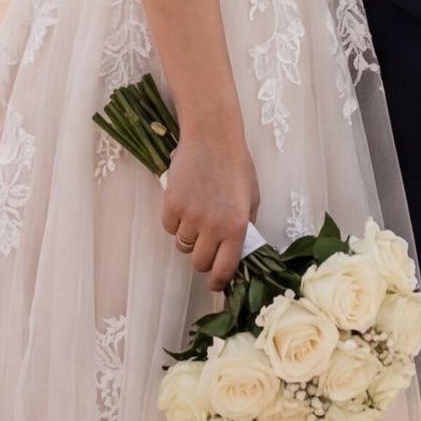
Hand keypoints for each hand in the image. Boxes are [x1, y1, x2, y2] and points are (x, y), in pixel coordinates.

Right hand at [160, 130, 258, 288]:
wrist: (212, 137)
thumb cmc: (236, 166)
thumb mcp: (251, 198)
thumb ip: (245, 227)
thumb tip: (237, 252)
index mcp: (237, 227)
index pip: (224, 269)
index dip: (217, 282)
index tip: (214, 284)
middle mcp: (213, 226)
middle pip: (198, 262)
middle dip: (202, 258)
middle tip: (205, 243)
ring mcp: (190, 216)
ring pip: (183, 245)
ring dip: (189, 237)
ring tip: (196, 214)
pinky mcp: (171, 205)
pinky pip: (170, 227)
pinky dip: (175, 221)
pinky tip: (185, 202)